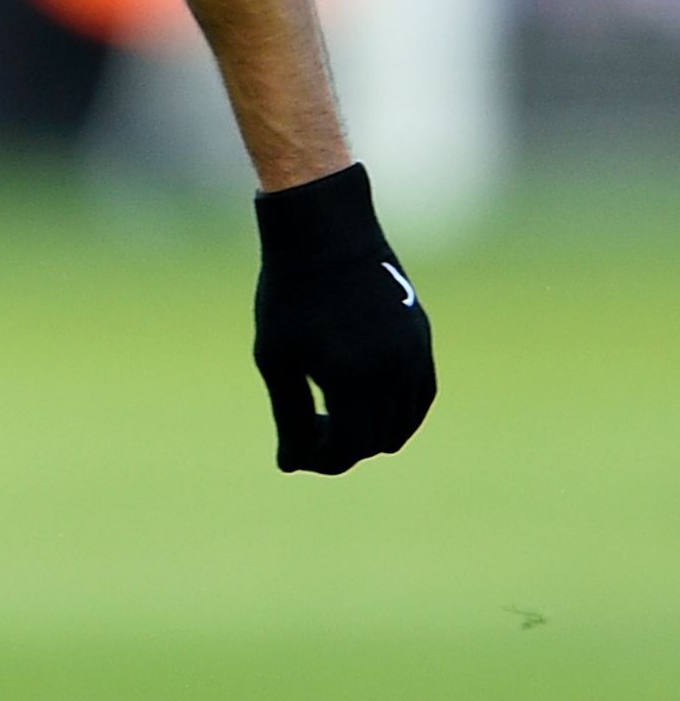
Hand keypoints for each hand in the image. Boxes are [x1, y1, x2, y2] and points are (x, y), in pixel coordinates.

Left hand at [251, 163, 436, 472]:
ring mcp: (414, 356)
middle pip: (375, 441)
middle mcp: (392, 372)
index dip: (320, 459)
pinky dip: (397, 413)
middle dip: (341, 447)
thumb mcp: (277, 358)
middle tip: (308, 427)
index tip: (296, 449)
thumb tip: (292, 464)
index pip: (347, 448)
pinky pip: (419, 397)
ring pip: (402, 424)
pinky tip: (364, 404)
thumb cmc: (290, 297)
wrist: (328, 236)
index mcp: (351, 379)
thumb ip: (289, 415)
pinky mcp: (423, 341)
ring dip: (370, 432)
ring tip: (331, 412)